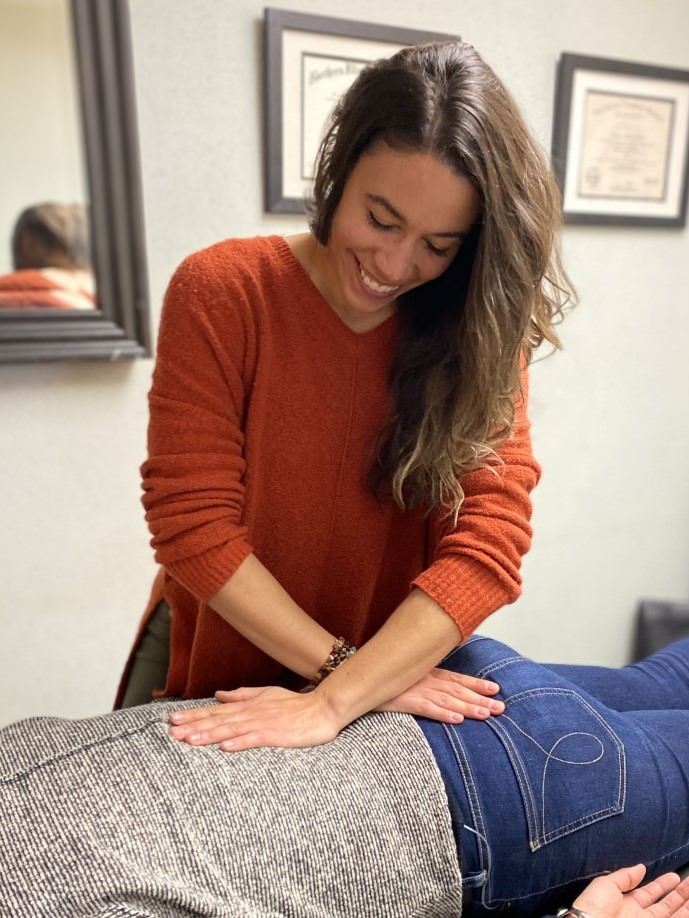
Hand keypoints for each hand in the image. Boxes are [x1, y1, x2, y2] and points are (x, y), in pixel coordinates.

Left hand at [168, 686, 342, 751]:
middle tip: (171, 732)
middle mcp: (252, 713)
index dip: (194, 715)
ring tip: (189, 740)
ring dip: (209, 734)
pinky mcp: (277, 734)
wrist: (323, 709)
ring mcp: (264, 723)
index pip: (215, 711)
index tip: (173, 720)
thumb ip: (242, 695)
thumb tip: (219, 695)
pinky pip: (255, 739)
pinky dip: (240, 743)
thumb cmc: (296, 704)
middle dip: (194, 726)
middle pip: (218, 720)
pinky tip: (224, 748)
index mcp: (248, 706)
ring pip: (231, 729)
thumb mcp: (266, 695)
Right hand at [374, 666, 503, 721]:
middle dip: (480, 699)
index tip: (495, 688)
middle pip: (458, 691)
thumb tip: (441, 683)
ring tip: (486, 714)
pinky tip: (457, 720)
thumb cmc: (383, 677)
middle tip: (501, 708)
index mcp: (427, 673)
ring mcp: (416, 691)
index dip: (476, 684)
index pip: (457, 679)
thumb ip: (425, 678)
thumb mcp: (407, 673)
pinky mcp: (404, 702)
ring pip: (448, 701)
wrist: (357, 678)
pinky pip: (427, 709)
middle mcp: (425, 681)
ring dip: (468, 707)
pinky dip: (443, 714)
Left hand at [571, 864, 688, 917]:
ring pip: (673, 915)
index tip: (675, 876)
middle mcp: (641, 916)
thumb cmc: (595, 907)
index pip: (650, 893)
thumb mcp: (606, 885)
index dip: (662, 884)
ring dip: (684, 905)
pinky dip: (684, 915)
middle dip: (679, 894)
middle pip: (665, 905)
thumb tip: (642, 867)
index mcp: (627, 903)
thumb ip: (625, 877)